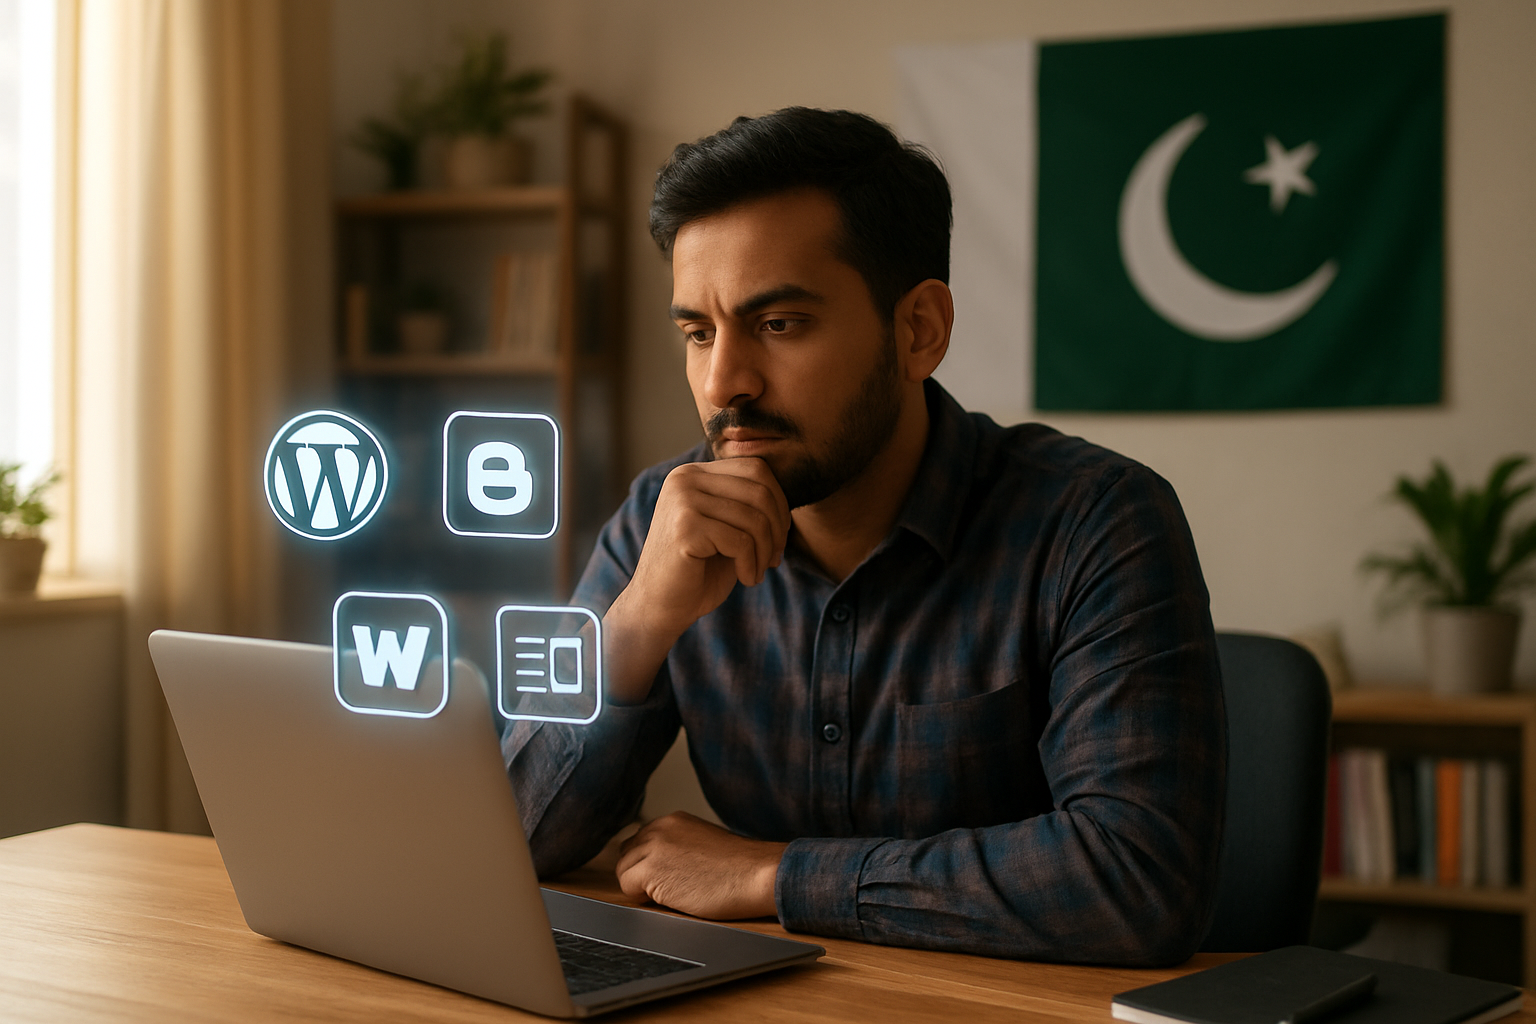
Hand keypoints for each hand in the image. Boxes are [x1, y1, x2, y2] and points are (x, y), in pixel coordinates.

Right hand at [603, 459, 789, 702]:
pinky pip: (740, 541)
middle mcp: (685, 479)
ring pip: (753, 518)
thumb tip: (788, 502)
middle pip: (759, 490)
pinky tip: (746, 579)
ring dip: (765, 552)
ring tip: (756, 572)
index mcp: (695, 473)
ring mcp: (682, 500)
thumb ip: (749, 507)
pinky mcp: (684, 527)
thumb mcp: (727, 529)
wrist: (659, 607)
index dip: (779, 504)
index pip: (756, 469)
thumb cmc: (698, 571)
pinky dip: (752, 564)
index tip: (779, 539)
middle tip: (773, 559)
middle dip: (777, 529)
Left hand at [615, 812, 786, 919]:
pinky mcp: (650, 869)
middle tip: (668, 888)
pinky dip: (641, 898)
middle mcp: (659, 827)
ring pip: (624, 870)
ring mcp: (652, 847)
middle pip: (627, 853)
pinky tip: (670, 898)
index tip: (666, 877)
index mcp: (673, 820)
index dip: (649, 863)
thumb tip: (661, 866)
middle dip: (640, 873)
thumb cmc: (740, 868)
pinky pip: (627, 886)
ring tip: (673, 893)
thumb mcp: (704, 844)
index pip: (640, 841)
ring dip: (641, 886)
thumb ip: (679, 847)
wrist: (757, 873)